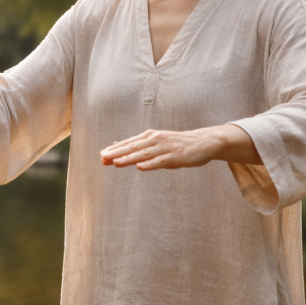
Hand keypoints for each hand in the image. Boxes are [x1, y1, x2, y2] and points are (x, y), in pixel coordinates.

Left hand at [100, 125, 260, 170]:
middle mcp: (156, 140)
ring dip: (129, 159)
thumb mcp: (156, 142)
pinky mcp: (175, 157)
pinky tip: (140, 167)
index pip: (129, 143)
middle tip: (103, 158)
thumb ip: (138, 145)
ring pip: (144, 154)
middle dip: (117, 153)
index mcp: (150, 137)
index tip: (101, 155)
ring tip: (115, 162)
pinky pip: (161, 161)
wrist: (204, 142)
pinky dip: (150, 164)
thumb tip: (115, 146)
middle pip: (133, 147)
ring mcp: (165, 148)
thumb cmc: (177, 144)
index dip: (115, 149)